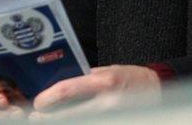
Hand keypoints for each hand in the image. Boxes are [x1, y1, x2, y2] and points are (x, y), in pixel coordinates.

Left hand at [30, 65, 160, 117]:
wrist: (156, 90)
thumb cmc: (130, 77)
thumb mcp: (106, 71)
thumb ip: (84, 79)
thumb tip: (59, 87)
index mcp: (102, 82)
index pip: (66, 90)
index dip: (47, 98)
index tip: (38, 103)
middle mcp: (107, 101)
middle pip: (69, 115)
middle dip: (49, 118)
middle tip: (36, 118)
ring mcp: (112, 116)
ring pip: (79, 122)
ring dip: (61, 122)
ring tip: (48, 121)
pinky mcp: (115, 121)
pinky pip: (91, 122)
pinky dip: (77, 122)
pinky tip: (69, 121)